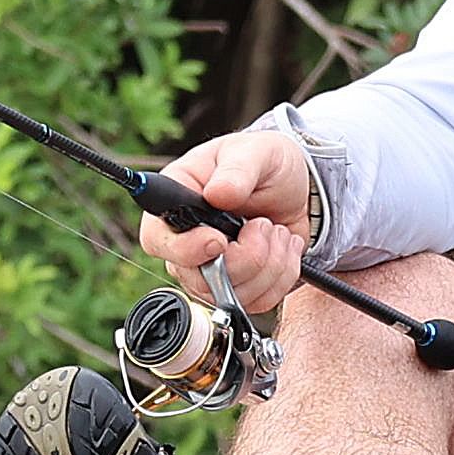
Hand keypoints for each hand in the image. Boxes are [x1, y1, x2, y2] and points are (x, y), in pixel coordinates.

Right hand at [139, 130, 315, 319]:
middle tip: (264, 224)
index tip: (219, 240)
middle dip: (245, 257)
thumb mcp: (255, 152)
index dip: (186, 250)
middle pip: (198, 279)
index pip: (156, 240)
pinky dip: (282, 275)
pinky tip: (284, 247)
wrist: (297, 186)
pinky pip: (259, 302)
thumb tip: (218, 194)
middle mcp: (188, 243)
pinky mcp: (240, 287)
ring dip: (269, 264)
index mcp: (176, 203)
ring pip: (231, 295)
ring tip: (276, 230)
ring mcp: (211, 270)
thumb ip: (237, 170)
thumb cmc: (264, 163)